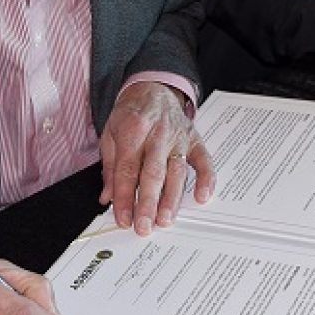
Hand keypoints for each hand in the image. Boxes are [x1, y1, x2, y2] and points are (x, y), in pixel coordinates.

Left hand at [99, 82, 215, 234]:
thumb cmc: (131, 114)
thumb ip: (111, 167)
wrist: (153, 88)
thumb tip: (108, 197)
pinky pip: (204, 160)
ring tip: (165, 219)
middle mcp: (158, 134)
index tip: (122, 218)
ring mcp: (179, 137)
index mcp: (133, 131)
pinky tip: (202, 196)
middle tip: (144, 226)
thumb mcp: (110, 134)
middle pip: (153, 173)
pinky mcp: (195, 139)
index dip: (124, 197)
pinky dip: (206, 178)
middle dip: (148, 203)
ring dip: (172, 198)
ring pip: (177, 171)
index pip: (127, 170)